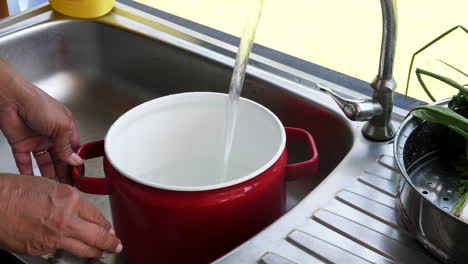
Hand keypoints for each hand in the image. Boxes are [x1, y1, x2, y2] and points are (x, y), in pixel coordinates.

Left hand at [0, 59, 81, 182]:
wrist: (11, 99)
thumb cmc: (38, 104)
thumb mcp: (60, 126)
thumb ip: (67, 146)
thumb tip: (75, 160)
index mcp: (65, 128)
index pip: (73, 150)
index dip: (75, 162)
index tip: (78, 175)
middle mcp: (51, 135)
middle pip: (60, 159)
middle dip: (64, 172)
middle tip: (68, 185)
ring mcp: (36, 141)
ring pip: (44, 163)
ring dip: (49, 175)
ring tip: (53, 187)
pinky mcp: (21, 145)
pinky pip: (25, 162)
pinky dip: (28, 172)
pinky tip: (34, 181)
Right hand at [0, 174, 121, 257]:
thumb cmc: (16, 192)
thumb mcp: (51, 187)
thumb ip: (70, 201)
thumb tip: (81, 212)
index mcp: (70, 200)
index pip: (97, 216)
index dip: (106, 224)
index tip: (110, 228)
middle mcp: (66, 220)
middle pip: (97, 236)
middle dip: (110, 242)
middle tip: (116, 244)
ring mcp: (55, 237)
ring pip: (84, 249)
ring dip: (96, 252)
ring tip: (103, 253)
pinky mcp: (43, 249)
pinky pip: (61, 250)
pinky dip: (68, 250)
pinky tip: (72, 249)